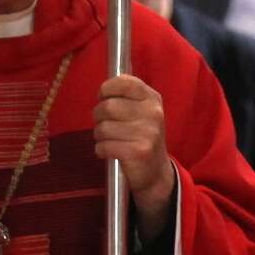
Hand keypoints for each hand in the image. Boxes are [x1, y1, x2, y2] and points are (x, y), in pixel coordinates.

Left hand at [96, 73, 175, 230]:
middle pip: (108, 106)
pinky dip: (101, 150)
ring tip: (109, 139)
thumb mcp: (142, 111)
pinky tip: (110, 151)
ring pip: (103, 128)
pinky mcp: (138, 152)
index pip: (124, 82)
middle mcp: (152, 113)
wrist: (155, 172)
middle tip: (105, 124)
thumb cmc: (141, 136)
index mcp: (152, 98)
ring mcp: (147, 133)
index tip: (104, 97)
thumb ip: (125, 97)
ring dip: (99, 136)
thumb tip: (102, 90)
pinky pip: (104, 146)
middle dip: (99, 116)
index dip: (107, 89)